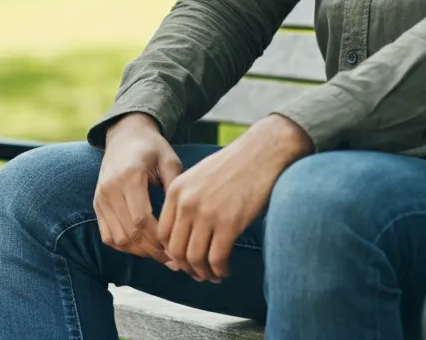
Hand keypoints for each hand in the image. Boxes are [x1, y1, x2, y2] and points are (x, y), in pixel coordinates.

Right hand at [95, 113, 183, 265]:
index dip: (159, 240)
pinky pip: (108, 236)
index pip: (142, 220)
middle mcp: (111, 188)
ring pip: (118, 239)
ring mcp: (101, 197)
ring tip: (161, 256)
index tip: (177, 249)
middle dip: (152, 251)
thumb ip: (175, 189)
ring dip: (139, 252)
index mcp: (130, 176)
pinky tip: (144, 247)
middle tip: (173, 260)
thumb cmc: (152, 148)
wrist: (125, 134)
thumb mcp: (169, 161)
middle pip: (130, 233)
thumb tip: (185, 224)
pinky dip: (125, 246)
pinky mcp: (97, 204)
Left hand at [159, 114, 312, 282]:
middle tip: (200, 273)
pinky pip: (217, 259)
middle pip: (176, 251)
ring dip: (204, 274)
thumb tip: (184, 236)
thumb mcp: (199, 177)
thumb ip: (187, 201)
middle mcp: (187, 202)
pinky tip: (227, 270)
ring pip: (195, 259)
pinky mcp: (229, 223)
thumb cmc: (235, 165)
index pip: (163, 233)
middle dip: (187, 268)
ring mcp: (207, 213)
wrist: (262, 151)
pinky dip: (221, 271)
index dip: (172, 253)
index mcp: (177, 189)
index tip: (185, 260)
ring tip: (215, 274)